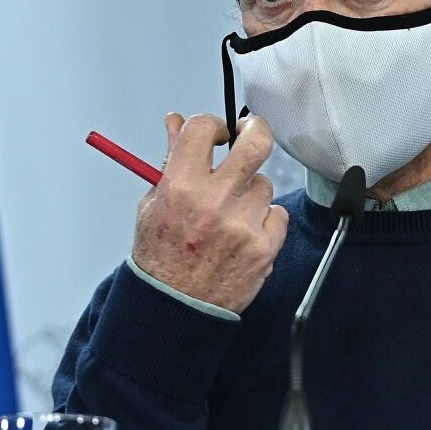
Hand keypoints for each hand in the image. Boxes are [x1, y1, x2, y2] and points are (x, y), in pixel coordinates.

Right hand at [131, 113, 288, 313]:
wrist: (175, 307)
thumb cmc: (161, 256)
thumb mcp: (154, 203)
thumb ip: (170, 161)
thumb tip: (177, 122)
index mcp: (180, 187)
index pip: (204, 129)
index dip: (214, 124)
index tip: (218, 133)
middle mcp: (214, 202)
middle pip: (256, 143)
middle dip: (255, 131)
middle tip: (249, 135)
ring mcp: (243, 224)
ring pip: (264, 183)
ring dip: (251, 192)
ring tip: (230, 213)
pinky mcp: (265, 246)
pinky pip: (277, 213)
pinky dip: (264, 220)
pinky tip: (244, 233)